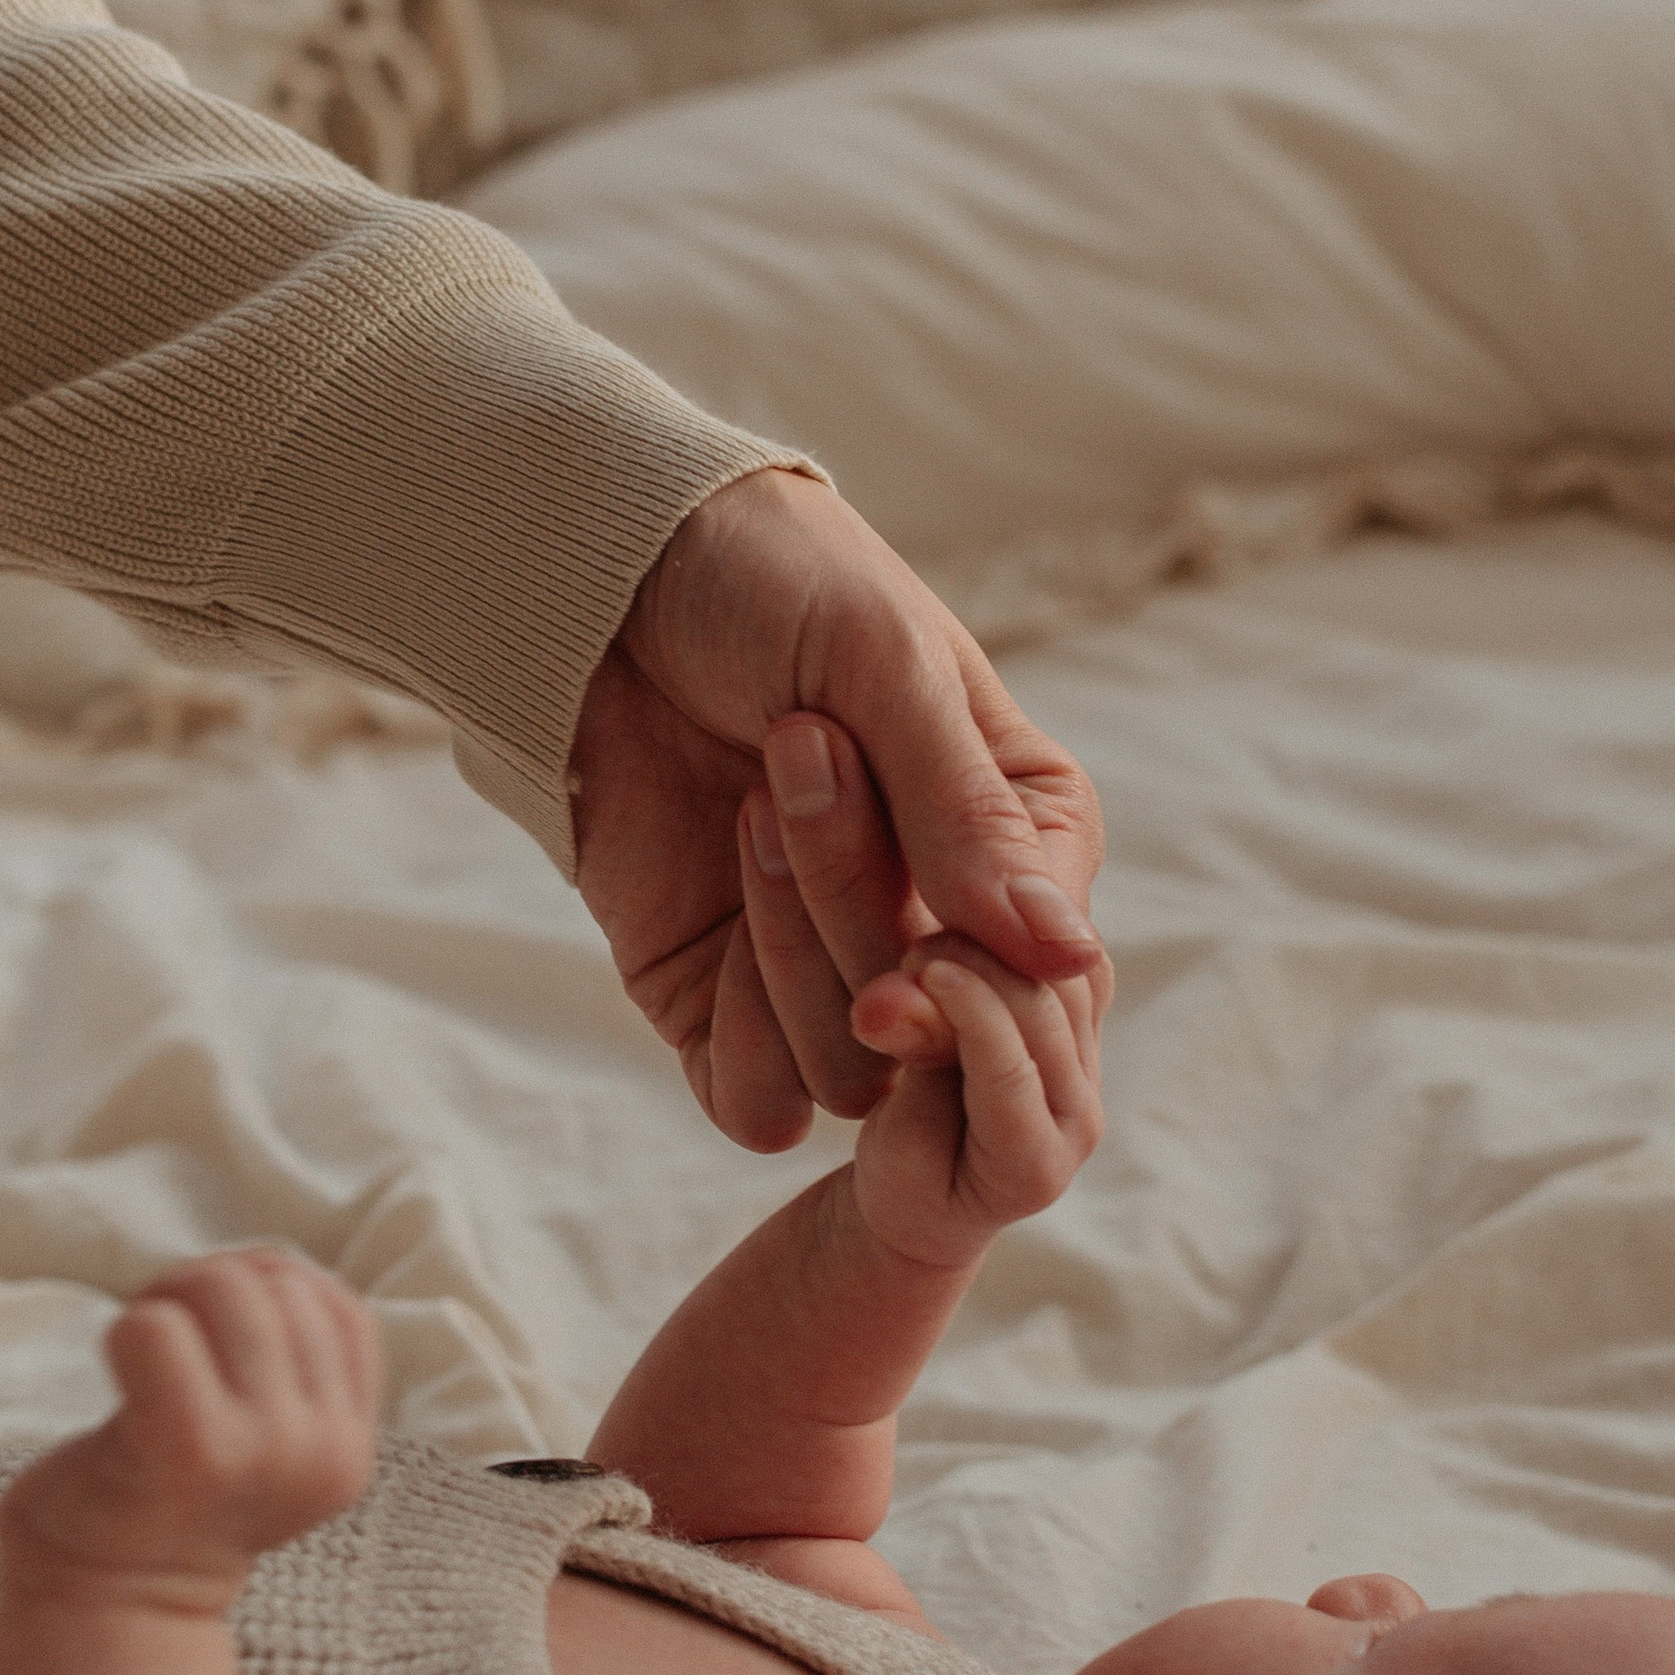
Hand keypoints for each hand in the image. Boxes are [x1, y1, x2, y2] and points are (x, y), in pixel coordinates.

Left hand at [0, 1248, 382, 1615]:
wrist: (108, 1607)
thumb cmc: (174, 1502)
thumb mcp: (268, 1444)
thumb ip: (290, 1367)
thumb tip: (269, 1269)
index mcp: (350, 1448)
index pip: (341, 1308)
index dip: (275, 1289)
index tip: (218, 1330)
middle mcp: (322, 1449)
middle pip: (282, 1285)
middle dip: (210, 1282)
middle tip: (164, 1332)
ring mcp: (264, 1449)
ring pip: (226, 1290)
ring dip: (168, 1296)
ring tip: (143, 1343)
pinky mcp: (190, 1446)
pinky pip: (157, 1328)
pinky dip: (126, 1330)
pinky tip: (117, 1370)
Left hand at [569, 469, 1103, 1152]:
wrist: (607, 569)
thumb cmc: (773, 584)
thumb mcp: (885, 666)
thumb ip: (968, 815)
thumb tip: (1067, 958)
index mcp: (1017, 840)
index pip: (1046, 978)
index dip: (988, 970)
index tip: (926, 905)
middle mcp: (933, 925)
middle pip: (937, 1030)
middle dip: (858, 902)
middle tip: (801, 746)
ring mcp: (822, 972)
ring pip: (849, 1074)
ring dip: (793, 944)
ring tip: (753, 796)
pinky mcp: (716, 1006)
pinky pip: (758, 1105)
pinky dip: (743, 1039)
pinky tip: (715, 911)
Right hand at [842, 931, 1107, 1275]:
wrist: (934, 1195)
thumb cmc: (906, 1179)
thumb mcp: (895, 1140)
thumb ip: (914, 1066)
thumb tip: (892, 996)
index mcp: (1032, 1167)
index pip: (1011, 1070)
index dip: (970, 1009)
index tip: (919, 967)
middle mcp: (1078, 1121)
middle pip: (1049, 1017)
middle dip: (984, 967)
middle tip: (914, 951)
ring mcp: (1087, 1077)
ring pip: (1071, 984)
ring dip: (1006, 946)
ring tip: (934, 945)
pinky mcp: (1082, 1037)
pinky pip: (1076, 972)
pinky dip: (1034, 940)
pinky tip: (978, 927)